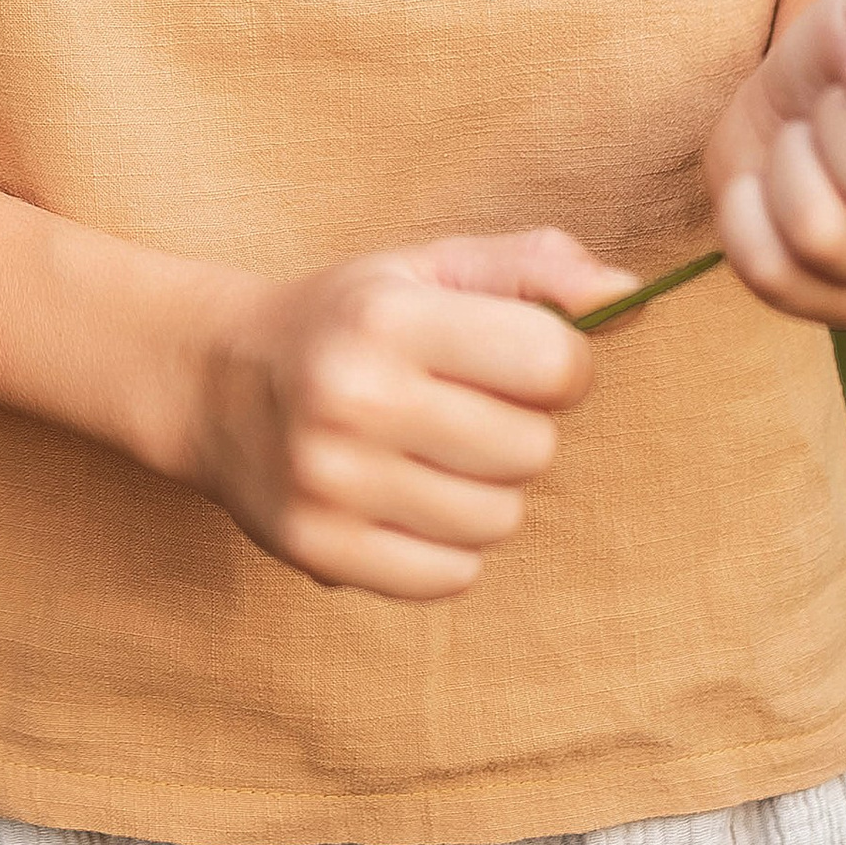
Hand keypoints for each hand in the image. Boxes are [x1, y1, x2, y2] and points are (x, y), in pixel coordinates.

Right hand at [179, 228, 637, 599]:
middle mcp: (352, 398)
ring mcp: (331, 483)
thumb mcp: (429, 268)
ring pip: (498, 520)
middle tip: (465, 407)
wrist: (215, 379)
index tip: (523, 359)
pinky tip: (407, 498)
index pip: (552, 363)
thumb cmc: (349, 317)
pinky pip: (452, 576)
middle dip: (520, 429)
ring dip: (487, 490)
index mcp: (386, 316)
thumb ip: (535, 270)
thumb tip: (630, 295)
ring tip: (433, 452)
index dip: (561, 365)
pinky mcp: (319, 551)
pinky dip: (449, 546)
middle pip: (532, 450)